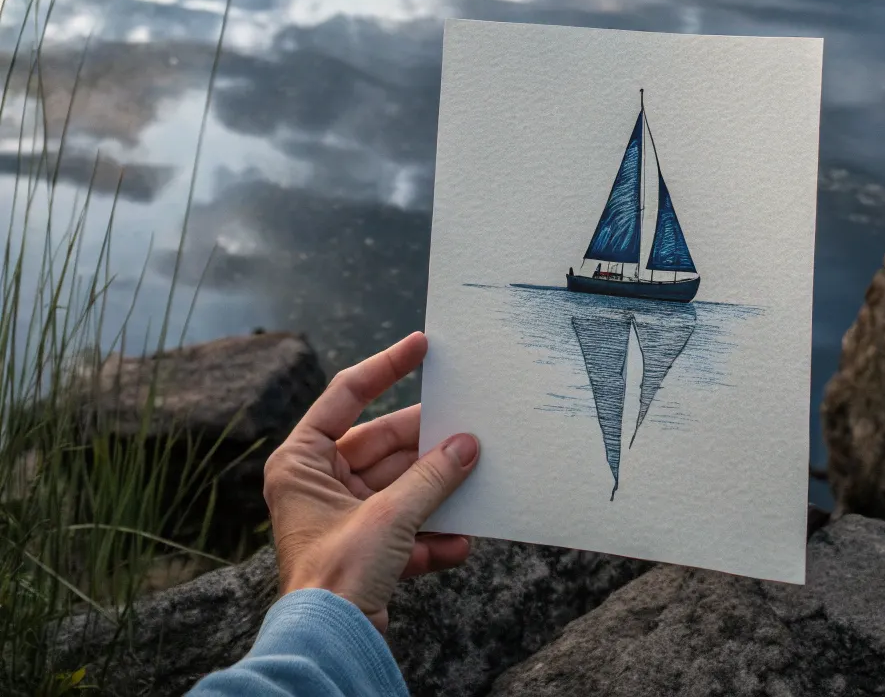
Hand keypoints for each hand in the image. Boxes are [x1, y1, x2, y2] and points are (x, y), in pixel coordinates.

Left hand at [263, 331, 478, 630]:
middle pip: (383, 446)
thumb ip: (431, 477)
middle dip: (427, 445)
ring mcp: (341, 517)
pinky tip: (462, 541)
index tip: (421, 345)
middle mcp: (317, 483)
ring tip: (475, 478)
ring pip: (399, 487)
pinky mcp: (362, 551)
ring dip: (436, 491)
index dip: (385, 366)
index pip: (346, 395)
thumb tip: (467, 445)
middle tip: (468, 426)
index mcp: (301, 461)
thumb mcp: (390, 516)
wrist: (329, 648)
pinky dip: (431, 534)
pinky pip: (404, 528)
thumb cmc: (335, 577)